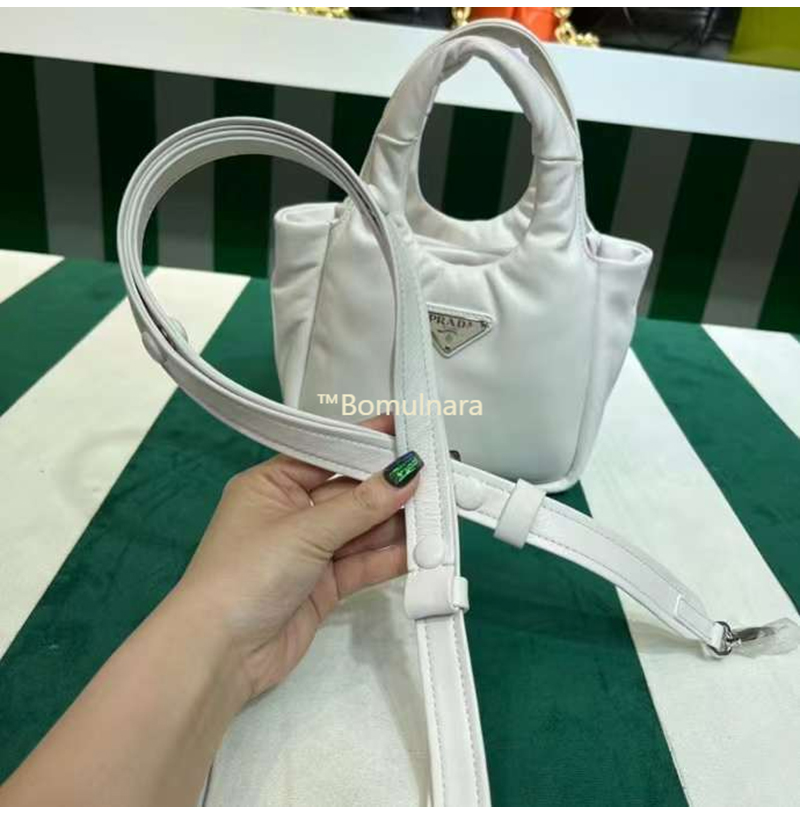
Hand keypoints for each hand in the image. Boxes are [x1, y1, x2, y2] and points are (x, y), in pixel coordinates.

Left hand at [175, 415, 423, 701]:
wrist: (219, 655)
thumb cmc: (247, 574)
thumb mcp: (305, 530)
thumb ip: (361, 505)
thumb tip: (408, 472)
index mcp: (272, 485)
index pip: (327, 455)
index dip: (366, 445)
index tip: (407, 431)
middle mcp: (291, 513)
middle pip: (350, 493)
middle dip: (389, 488)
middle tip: (437, 476)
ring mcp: (309, 551)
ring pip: (361, 529)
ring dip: (395, 524)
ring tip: (438, 513)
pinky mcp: (324, 586)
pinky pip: (363, 563)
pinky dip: (389, 557)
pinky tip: (421, 549)